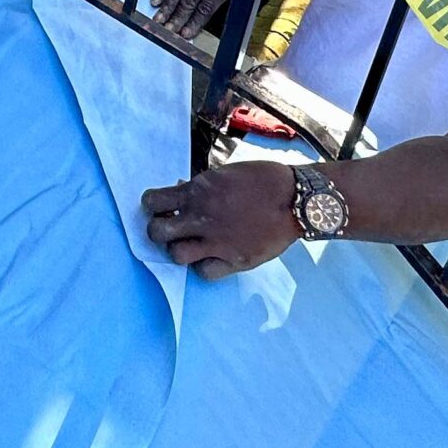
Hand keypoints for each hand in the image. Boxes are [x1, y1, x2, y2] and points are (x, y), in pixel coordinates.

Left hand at [141, 162, 298, 278]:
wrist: (295, 199)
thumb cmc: (260, 179)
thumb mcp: (223, 174)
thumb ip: (199, 187)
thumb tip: (179, 192)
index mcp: (197, 191)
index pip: (152, 201)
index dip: (152, 205)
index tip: (160, 207)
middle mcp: (201, 217)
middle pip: (156, 232)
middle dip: (158, 231)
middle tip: (170, 230)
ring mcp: (216, 242)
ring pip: (176, 255)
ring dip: (179, 250)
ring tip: (189, 245)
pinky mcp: (234, 260)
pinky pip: (203, 273)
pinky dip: (203, 267)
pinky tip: (210, 258)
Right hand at [150, 0, 240, 31]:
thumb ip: (220, 5)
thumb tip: (207, 26)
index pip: (204, 10)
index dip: (194, 23)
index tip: (184, 35)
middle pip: (188, 3)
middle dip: (177, 18)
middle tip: (167, 31)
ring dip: (167, 8)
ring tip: (158, 21)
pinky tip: (154, 1)